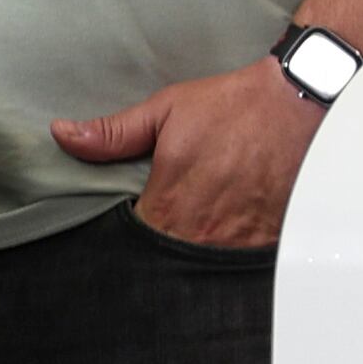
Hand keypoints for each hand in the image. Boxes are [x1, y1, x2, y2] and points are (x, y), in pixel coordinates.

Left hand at [56, 59, 323, 247]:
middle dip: (164, 243)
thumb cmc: (233, 104)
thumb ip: (113, 133)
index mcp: (169, 204)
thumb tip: (64, 135)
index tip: (141, 215)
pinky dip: (233, 246)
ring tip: (203, 220)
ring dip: (198, 246)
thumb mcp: (167, 110)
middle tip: (174, 217)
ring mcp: (238, 239)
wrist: (299, 100)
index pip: (134, 242)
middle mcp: (202, 230)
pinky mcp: (269, 239)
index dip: (135, 230)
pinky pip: (241, 259)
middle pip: (169, 256)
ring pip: (203, 263)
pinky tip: (234, 224)